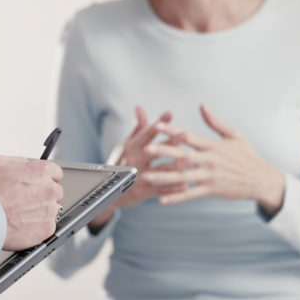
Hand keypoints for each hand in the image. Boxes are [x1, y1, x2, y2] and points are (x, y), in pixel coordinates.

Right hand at [0, 156, 62, 250]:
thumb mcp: (0, 163)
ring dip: (42, 210)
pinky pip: (48, 225)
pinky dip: (39, 226)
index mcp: (41, 172)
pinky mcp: (48, 227)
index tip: (42, 182)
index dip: (47, 177)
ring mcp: (50, 209)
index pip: (56, 172)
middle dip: (45, 194)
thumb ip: (19, 162)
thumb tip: (25, 165)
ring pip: (52, 209)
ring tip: (24, 213)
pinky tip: (25, 223)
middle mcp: (50, 189)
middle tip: (28, 199)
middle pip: (56, 191)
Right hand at [88, 106, 186, 231]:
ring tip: (191, 161)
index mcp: (131, 148)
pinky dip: (172, 188)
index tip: (170, 114)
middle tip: (186, 135)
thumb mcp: (126, 145)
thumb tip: (140, 107)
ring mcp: (138, 177)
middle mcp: (133, 161)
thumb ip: (137, 128)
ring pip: (160, 170)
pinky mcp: (142, 192)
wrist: (108, 192)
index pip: (146, 133)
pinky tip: (186, 185)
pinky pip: (160, 189)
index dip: (158, 123)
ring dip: (176, 166)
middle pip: (155, 150)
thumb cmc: (121, 163)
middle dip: (171, 142)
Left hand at [143, 104, 284, 215]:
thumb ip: (215, 122)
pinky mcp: (211, 189)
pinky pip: (190, 194)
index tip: (156, 125)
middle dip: (163, 151)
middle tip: (145, 149)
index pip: (187, 135)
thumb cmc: (247, 156)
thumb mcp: (234, 135)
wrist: (261, 179)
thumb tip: (202, 105)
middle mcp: (208, 160)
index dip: (171, 130)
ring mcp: (209, 175)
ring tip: (146, 177)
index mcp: (211, 145)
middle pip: (181, 154)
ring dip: (163, 177)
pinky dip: (175, 197)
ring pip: (182, 176)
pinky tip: (161, 200)